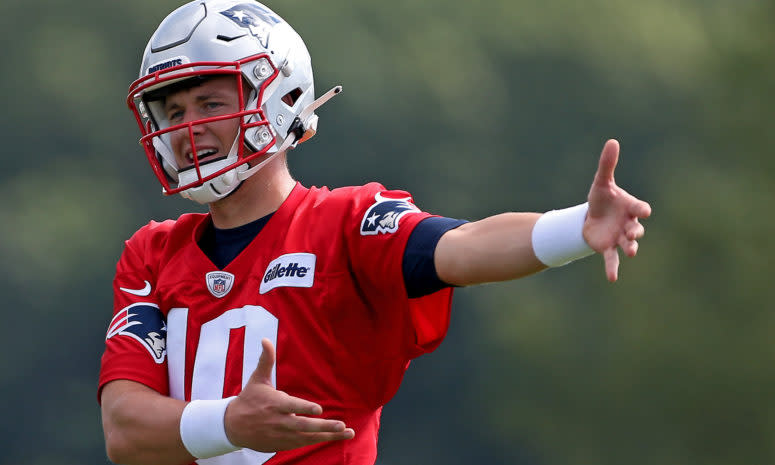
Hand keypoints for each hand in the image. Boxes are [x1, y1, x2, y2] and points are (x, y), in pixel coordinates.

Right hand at [224, 338, 354, 451]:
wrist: (232, 426)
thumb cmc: (249, 399)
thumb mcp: (257, 379)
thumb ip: (266, 360)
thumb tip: (266, 339)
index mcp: (274, 404)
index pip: (291, 406)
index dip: (304, 408)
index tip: (318, 409)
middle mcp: (279, 421)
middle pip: (303, 426)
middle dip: (323, 426)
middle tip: (341, 425)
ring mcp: (281, 435)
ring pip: (307, 438)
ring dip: (328, 435)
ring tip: (347, 432)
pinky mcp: (282, 444)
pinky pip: (303, 444)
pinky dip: (318, 441)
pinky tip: (334, 437)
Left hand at [583, 139, 651, 281]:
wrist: (590, 218)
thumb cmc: (600, 199)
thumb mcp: (601, 182)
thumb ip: (607, 164)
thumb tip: (612, 141)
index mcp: (629, 207)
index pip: (640, 208)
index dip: (641, 210)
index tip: (643, 212)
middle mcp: (628, 224)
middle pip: (636, 229)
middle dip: (635, 231)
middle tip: (633, 233)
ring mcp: (620, 238)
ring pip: (628, 244)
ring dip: (630, 247)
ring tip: (630, 251)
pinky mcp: (608, 248)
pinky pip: (612, 259)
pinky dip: (613, 268)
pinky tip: (612, 279)